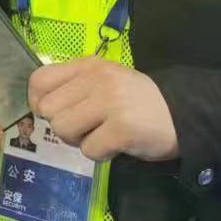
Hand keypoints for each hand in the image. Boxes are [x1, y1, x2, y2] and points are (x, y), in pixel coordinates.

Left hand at [28, 58, 177, 161]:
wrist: (182, 114)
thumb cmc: (137, 101)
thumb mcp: (106, 80)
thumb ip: (75, 86)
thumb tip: (40, 105)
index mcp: (89, 65)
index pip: (39, 80)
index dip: (37, 102)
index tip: (52, 114)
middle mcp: (97, 79)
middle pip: (49, 111)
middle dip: (64, 126)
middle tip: (88, 128)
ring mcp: (110, 102)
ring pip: (64, 130)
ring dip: (81, 141)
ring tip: (102, 135)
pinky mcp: (122, 128)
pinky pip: (89, 150)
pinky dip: (101, 155)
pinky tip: (117, 146)